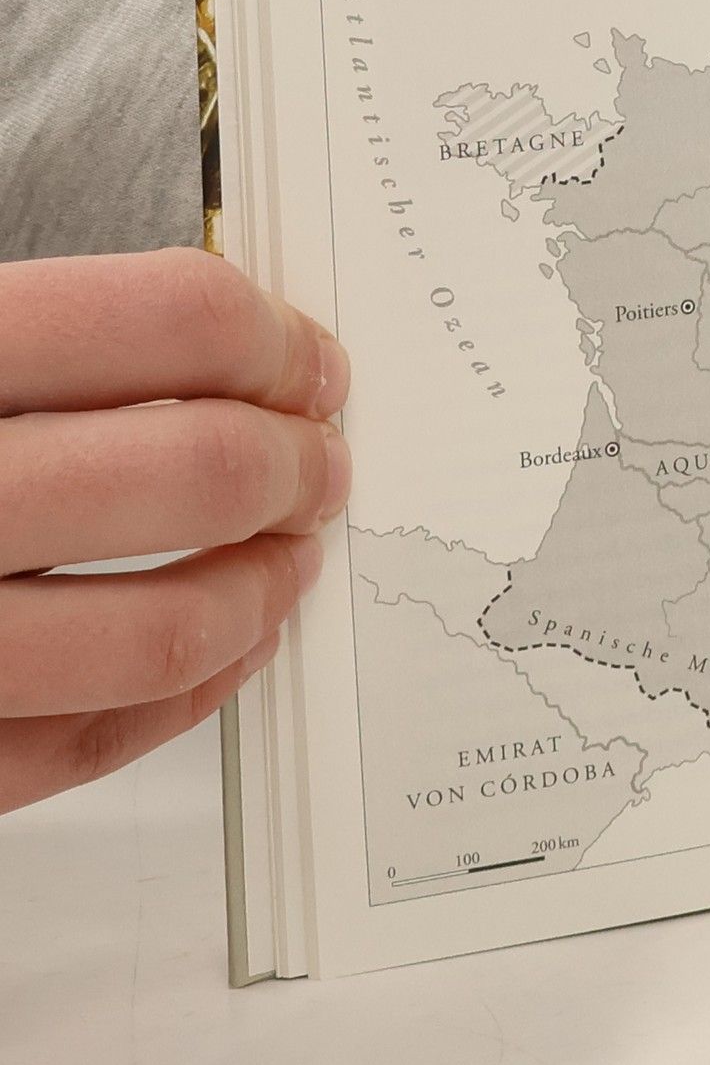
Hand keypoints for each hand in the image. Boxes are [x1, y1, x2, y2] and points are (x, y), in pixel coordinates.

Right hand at [0, 248, 350, 812]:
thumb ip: (25, 337)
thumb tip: (221, 338)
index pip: (163, 318)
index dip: (272, 335)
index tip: (310, 358)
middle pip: (190, 469)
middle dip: (295, 462)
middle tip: (324, 458)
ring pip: (162, 629)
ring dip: (265, 584)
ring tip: (293, 550)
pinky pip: (87, 745)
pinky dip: (190, 694)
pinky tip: (229, 645)